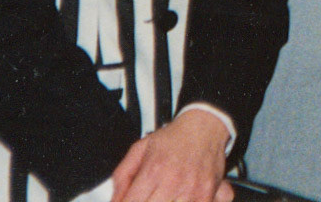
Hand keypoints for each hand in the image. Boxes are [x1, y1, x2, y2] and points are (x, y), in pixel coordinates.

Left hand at [111, 110, 233, 201]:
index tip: (128, 200)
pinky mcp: (206, 196)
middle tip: (146, 195)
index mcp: (153, 171)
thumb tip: (115, 199)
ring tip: (161, 194)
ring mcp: (191, 191)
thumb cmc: (173, 139)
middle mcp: (172, 182)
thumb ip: (122, 175)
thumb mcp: (140, 149)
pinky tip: (177, 196)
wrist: (205, 126)